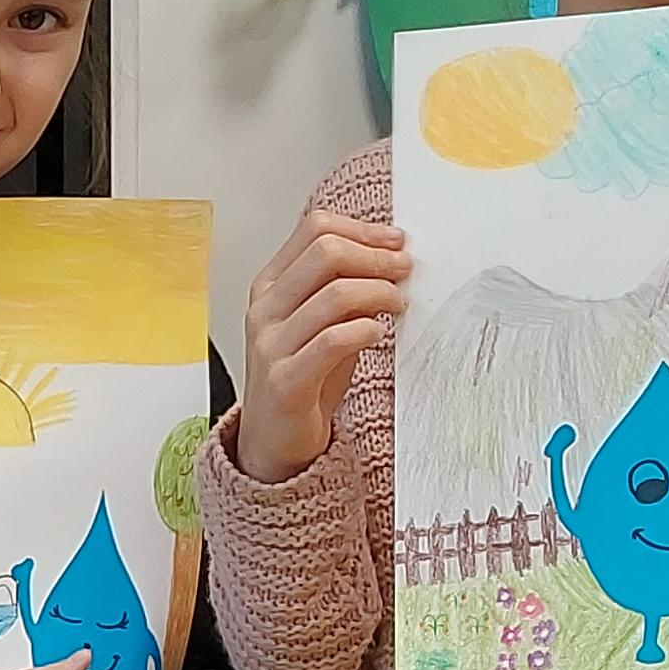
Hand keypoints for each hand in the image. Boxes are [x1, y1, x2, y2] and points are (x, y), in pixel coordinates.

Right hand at [235, 213, 410, 481]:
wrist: (275, 440)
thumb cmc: (303, 377)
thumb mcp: (319, 323)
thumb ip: (342, 288)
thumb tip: (390, 255)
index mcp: (269, 286)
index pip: (314, 229)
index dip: (362, 229)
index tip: (395, 241)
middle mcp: (265, 309)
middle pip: (325, 252)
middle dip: (376, 256)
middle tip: (404, 269)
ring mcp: (271, 344)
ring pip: (335, 293)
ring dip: (379, 292)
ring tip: (398, 303)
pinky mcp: (286, 380)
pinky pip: (334, 340)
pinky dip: (366, 330)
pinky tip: (378, 333)